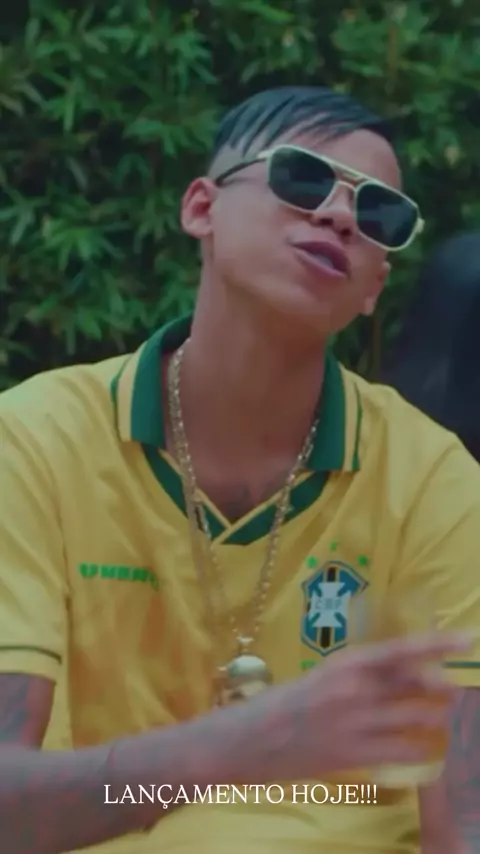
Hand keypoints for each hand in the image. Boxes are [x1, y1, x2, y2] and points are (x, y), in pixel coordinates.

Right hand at [244, 631, 470, 781]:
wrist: (250, 739)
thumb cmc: (284, 704)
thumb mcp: (321, 677)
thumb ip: (358, 676)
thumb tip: (398, 674)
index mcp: (345, 662)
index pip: (401, 650)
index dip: (436, 644)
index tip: (465, 638)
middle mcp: (355, 689)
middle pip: (415, 683)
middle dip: (441, 687)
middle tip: (452, 690)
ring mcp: (356, 723)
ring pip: (416, 717)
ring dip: (435, 717)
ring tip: (440, 717)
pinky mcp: (354, 754)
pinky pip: (403, 750)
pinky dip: (420, 747)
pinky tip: (424, 747)